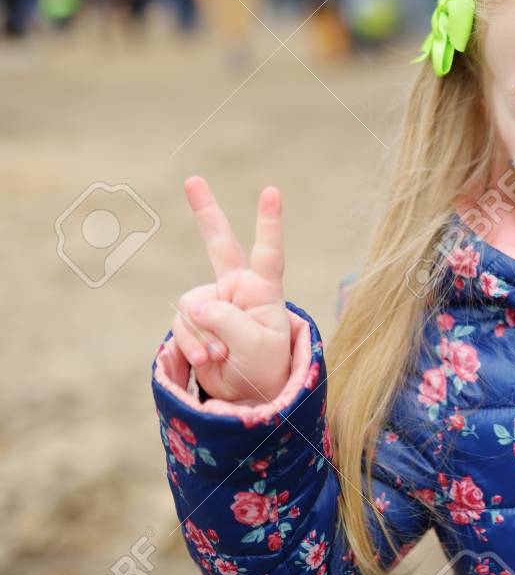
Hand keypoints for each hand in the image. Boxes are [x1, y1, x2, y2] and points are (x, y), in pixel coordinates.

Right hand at [169, 176, 292, 404]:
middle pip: (220, 243)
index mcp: (264, 289)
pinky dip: (192, 344)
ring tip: (222, 355)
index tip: (271, 190)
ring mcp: (213, 301)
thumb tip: (193, 304)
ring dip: (202, 335)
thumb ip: (227, 320)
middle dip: (206, 212)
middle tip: (192, 179)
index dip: (269, 222)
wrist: (248, 394)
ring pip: (191, 306)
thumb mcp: (255, 345)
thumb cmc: (265, 366)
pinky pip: (182, 324)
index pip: (268, 251)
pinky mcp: (194, 318)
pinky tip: (208, 359)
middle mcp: (237, 288)